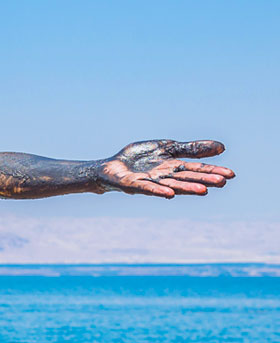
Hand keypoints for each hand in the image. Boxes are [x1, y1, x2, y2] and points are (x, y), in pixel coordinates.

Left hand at [99, 140, 233, 198]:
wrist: (111, 166)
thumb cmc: (140, 159)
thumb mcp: (169, 148)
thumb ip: (192, 149)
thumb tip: (222, 148)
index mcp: (174, 167)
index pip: (196, 169)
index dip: (213, 171)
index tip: (231, 175)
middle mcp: (165, 177)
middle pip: (187, 178)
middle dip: (204, 180)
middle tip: (223, 182)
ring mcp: (150, 182)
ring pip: (171, 185)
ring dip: (187, 188)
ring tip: (204, 191)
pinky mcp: (134, 185)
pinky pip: (148, 189)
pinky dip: (158, 191)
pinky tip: (169, 194)